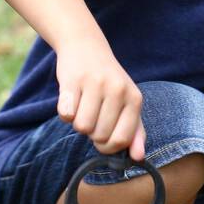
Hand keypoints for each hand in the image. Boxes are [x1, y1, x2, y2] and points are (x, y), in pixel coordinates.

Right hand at [55, 38, 145, 158]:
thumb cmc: (108, 80)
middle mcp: (117, 90)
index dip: (108, 147)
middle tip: (91, 116)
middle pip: (99, 136)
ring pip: (82, 127)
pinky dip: (64, 113)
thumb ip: (135, 131)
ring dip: (78, 123)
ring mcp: (95, 84)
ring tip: (82, 107)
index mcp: (134, 98)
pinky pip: (65, 114)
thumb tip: (138, 157)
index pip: (121, 139)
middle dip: (91, 133)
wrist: (85, 45)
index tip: (102, 140)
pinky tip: (70, 100)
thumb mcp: (127, 102)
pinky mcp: (73, 80)